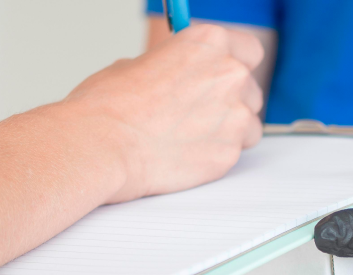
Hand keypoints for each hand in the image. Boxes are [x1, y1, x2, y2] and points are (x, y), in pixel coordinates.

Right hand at [56, 24, 264, 202]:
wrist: (102, 145)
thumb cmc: (109, 105)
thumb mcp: (137, 64)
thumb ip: (173, 68)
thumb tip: (177, 77)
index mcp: (209, 43)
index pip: (248, 50)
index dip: (235, 64)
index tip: (223, 74)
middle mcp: (230, 74)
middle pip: (250, 89)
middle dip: (230, 100)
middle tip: (200, 112)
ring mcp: (235, 115)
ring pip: (248, 124)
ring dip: (228, 129)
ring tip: (191, 137)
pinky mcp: (230, 152)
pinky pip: (234, 152)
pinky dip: (216, 154)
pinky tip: (186, 154)